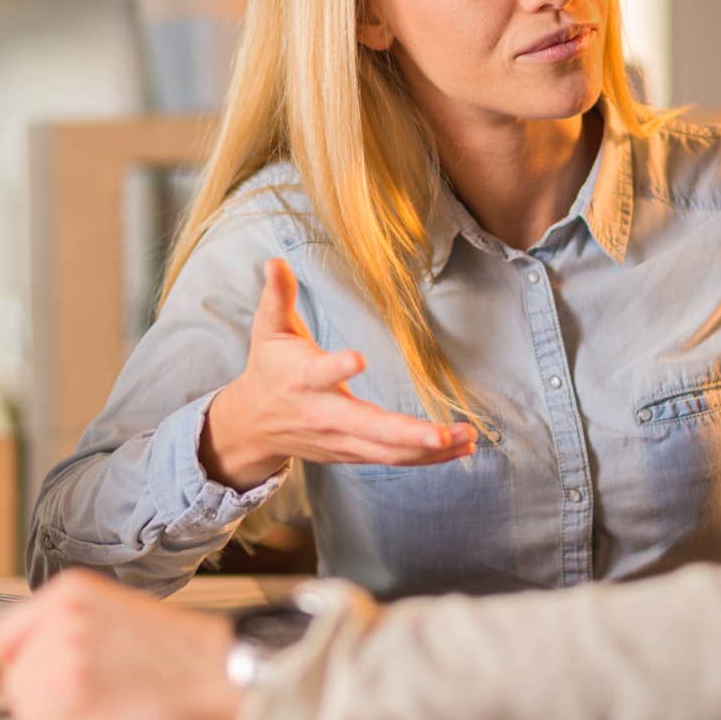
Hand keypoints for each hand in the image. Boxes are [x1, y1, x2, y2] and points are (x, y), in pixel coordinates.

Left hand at [0, 570, 240, 719]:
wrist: (219, 669)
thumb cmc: (180, 652)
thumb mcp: (114, 615)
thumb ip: (66, 629)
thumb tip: (27, 661)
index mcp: (70, 589)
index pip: (4, 633)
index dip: (22, 664)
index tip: (39, 679)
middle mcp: (62, 613)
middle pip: (13, 673)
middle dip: (40, 695)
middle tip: (87, 700)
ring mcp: (66, 650)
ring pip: (26, 703)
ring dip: (55, 717)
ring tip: (103, 707)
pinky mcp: (74, 689)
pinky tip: (107, 717)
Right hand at [202, 258, 477, 488]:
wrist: (253, 425)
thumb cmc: (269, 369)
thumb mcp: (268, 329)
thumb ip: (277, 295)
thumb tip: (275, 260)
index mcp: (303, 379)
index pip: (321, 374)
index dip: (338, 367)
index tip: (358, 358)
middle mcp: (324, 415)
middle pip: (368, 429)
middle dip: (407, 434)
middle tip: (444, 433)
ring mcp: (340, 440)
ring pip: (387, 452)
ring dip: (430, 450)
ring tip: (468, 438)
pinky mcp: (352, 453)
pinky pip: (392, 459)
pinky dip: (427, 458)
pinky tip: (459, 448)